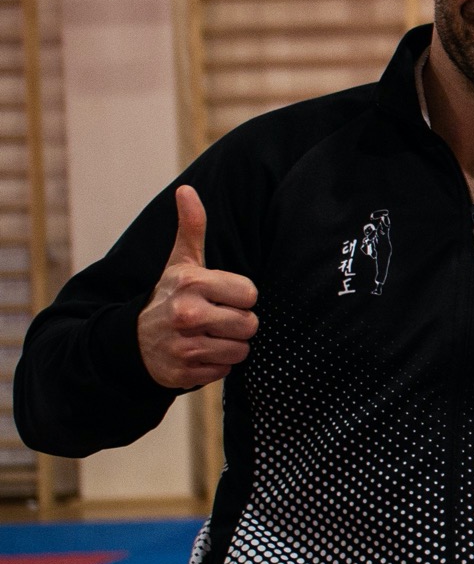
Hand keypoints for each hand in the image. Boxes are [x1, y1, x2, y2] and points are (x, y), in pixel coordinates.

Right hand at [137, 186, 258, 389]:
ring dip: (230, 346)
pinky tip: (198, 353)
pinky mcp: (184, 373)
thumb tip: (187, 190)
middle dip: (238, 323)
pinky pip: (226, 371)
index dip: (240, 297)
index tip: (220, 296)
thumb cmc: (170, 295)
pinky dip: (216, 365)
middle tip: (215, 319)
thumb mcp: (180, 262)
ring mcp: (184, 346)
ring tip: (207, 336)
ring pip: (241, 350)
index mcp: (192, 283)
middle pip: (250, 324)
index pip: (251, 294)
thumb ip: (191, 228)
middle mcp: (186, 314)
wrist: (131, 341)